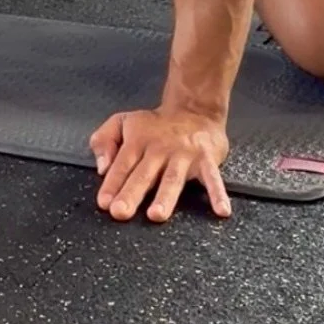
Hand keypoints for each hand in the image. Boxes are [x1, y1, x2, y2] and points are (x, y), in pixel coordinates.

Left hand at [90, 107, 230, 222]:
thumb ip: (104, 141)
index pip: (122, 165)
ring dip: (165, 197)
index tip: (104, 203)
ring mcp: (183, 155)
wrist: (193, 109)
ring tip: (156, 215)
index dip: (112, 184)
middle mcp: (159, 149)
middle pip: (143, 174)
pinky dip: (218, 194)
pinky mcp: (206, 159)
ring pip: (172, 178)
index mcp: (137, 141)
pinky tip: (221, 210)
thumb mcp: (123, 122)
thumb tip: (102, 168)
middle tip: (120, 212)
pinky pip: (213, 178)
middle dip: (131, 193)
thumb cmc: (155, 124)